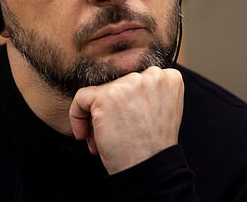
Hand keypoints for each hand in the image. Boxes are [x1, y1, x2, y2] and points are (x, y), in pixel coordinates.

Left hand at [68, 66, 183, 173]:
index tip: (128, 120)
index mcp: (169, 78)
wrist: (149, 170)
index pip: (138, 79)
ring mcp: (129, 83)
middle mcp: (152, 75)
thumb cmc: (154, 146)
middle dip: (113, 109)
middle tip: (116, 132)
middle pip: (119, 84)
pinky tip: (86, 134)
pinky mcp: (107, 96)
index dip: (129, 102)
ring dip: (97, 115)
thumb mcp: (163, 110)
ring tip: (104, 137)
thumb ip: (150, 91)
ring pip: (100, 92)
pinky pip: (82, 97)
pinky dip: (77, 116)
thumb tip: (123, 87)